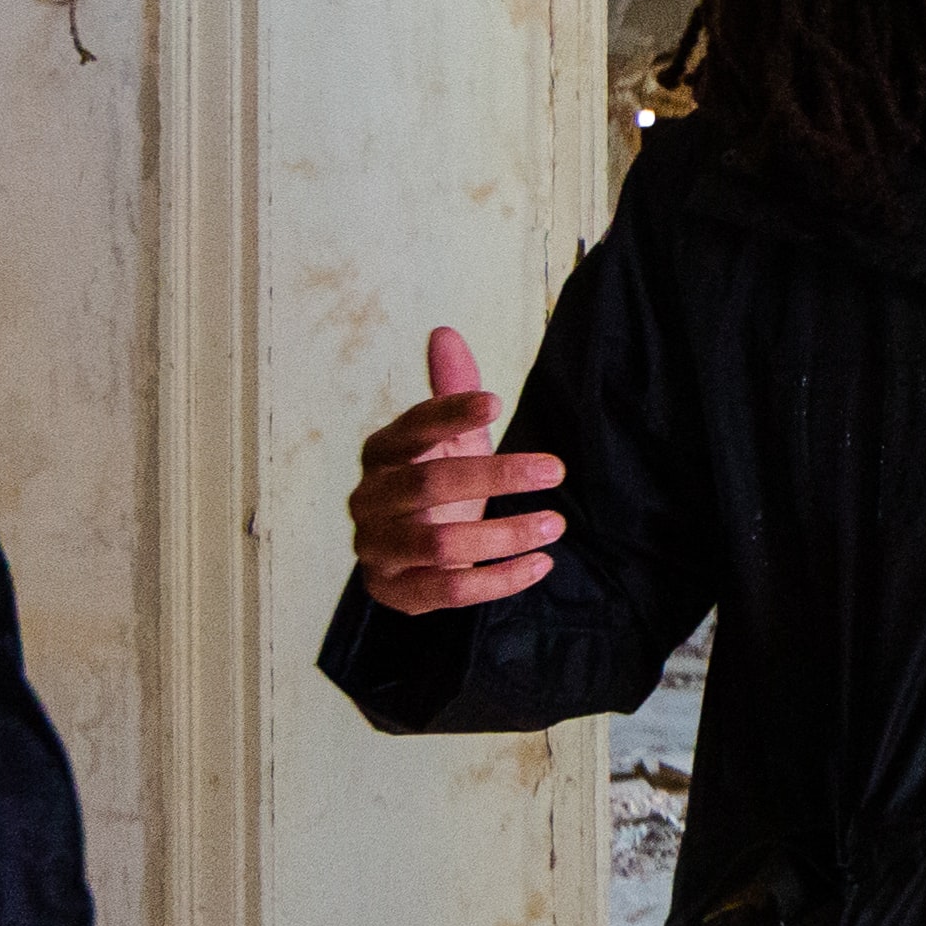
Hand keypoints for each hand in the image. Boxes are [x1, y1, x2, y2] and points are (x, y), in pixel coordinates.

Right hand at [352, 324, 563, 614]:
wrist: (406, 558)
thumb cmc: (434, 489)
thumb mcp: (447, 441)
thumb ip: (450, 392)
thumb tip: (445, 333)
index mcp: (380, 455)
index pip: (411, 429)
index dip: (449, 414)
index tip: (496, 404)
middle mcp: (369, 500)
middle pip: (430, 484)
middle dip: (497, 475)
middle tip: (556, 469)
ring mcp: (378, 550)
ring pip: (441, 544)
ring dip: (505, 534)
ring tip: (555, 523)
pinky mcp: (395, 592)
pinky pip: (450, 591)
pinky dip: (500, 580)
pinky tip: (542, 563)